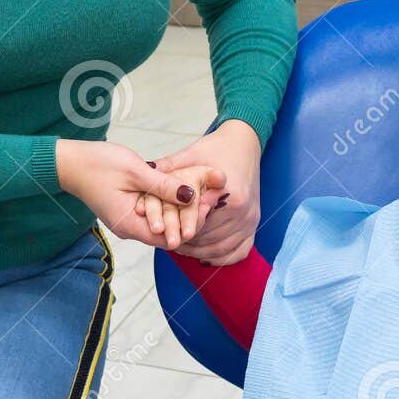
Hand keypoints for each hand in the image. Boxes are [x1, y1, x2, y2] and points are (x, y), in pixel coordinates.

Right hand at [56, 138, 209, 244]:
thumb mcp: (136, 172)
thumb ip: (164, 186)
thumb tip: (191, 195)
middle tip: (210, 199)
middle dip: (187, 218)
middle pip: (165, 232)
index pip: (167, 238)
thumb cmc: (98, 164)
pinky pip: (151, 212)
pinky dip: (165, 204)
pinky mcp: (127, 209)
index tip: (207, 206)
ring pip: (160, 221)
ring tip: (200, 193)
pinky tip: (179, 190)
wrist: (69, 162)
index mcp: (130, 224)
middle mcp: (129, 228)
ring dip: (177, 210)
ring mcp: (127, 219)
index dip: (188, 225)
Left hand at [154, 119, 261, 264]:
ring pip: (219, 249)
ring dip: (198, 251)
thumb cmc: (215, 148)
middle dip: (185, 242)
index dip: (177, 228)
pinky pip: (237, 252)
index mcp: (229, 195)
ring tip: (179, 248)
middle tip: (166, 242)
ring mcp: (250, 220)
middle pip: (207, 238)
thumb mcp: (190, 155)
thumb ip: (168, 167)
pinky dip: (219, 256)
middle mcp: (242, 211)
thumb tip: (144, 172)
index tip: (162, 231)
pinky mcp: (254, 225)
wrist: (244, 142)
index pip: (197, 222)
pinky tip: (203, 254)